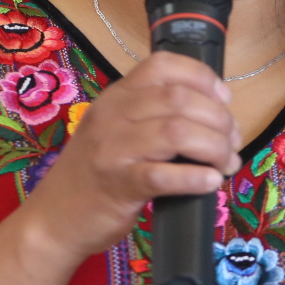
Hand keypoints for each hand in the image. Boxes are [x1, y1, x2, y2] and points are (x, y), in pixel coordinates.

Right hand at [21, 50, 240, 260]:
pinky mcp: (118, 186)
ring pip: (177, 132)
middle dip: (219, 119)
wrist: (53, 219)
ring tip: (225, 163)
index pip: (163, 65)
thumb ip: (153, 116)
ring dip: (214, 147)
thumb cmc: (96, 175)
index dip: (203, 78)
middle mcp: (112, 116)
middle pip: (179, 99)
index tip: (224, 101)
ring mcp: (112, 150)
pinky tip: (210, 182)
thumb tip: (217, 115)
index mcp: (116, 97)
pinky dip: (195, 177)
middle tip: (232, 141)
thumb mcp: (117, 131)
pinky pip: (163, 175)